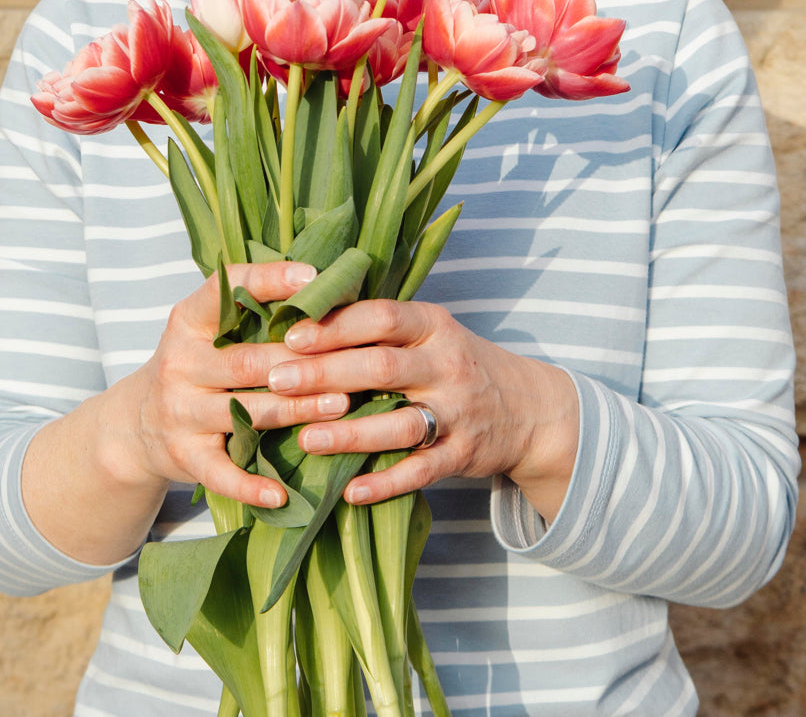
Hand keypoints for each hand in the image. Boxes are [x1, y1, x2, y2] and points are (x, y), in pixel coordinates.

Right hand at [117, 260, 350, 506]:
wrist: (134, 425)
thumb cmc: (196, 365)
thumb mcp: (206, 329)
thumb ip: (250, 308)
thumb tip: (323, 282)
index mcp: (188, 321)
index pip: (225, 290)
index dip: (270, 280)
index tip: (313, 276)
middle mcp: (180, 363)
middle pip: (246, 360)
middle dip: (299, 361)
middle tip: (349, 358)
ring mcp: (179, 412)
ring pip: (245, 411)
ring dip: (296, 410)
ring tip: (341, 405)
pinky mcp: (184, 456)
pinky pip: (221, 473)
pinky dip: (251, 486)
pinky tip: (282, 493)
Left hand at [267, 299, 579, 519]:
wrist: (528, 408)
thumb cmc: (455, 362)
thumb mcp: (429, 331)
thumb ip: (380, 326)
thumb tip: (304, 313)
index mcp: (433, 325)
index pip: (382, 317)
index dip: (336, 325)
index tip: (291, 335)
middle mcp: (447, 364)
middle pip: (382, 367)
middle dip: (326, 374)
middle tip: (277, 380)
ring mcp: (457, 412)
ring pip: (400, 424)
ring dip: (350, 433)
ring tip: (305, 438)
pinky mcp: (463, 454)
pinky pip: (421, 471)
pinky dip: (385, 482)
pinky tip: (349, 491)